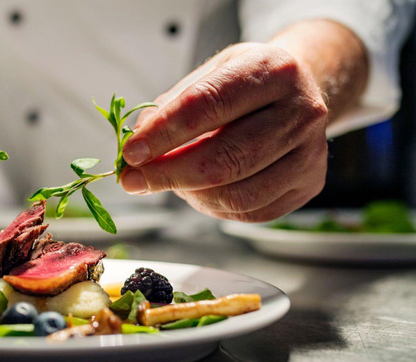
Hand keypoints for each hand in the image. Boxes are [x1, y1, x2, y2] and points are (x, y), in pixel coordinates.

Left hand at [121, 42, 328, 221]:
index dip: (163, 134)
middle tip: (133, 180)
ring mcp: (310, 152)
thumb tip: (137, 144)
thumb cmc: (246, 83)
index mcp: (272, 70)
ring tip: (168, 181)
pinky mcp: (309, 183)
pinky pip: (249, 212)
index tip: (131, 153)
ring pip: (236, 194)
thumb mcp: (209, 74)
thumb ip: (171, 106)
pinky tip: (197, 190)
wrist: (300, 91)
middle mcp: (301, 110)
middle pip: (224, 158)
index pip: (207, 105)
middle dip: (168, 174)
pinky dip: (212, 207)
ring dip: (189, 194)